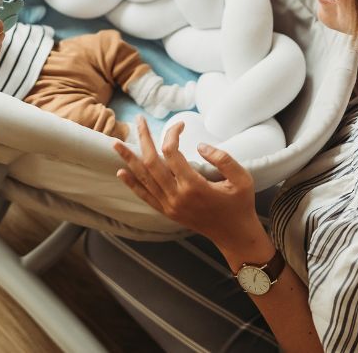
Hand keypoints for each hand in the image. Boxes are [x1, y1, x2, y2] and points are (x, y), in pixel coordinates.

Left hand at [114, 117, 260, 249]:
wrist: (235, 236)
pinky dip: (132, 184)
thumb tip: (200, 145)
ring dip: (129, 159)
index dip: (172, 133)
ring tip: (115, 143)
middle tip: (139, 120)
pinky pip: (145, 196)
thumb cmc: (240, 204)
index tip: (180, 124)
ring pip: (144, 178)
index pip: (172, 152)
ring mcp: (170, 206)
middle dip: (143, 139)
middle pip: (152, 162)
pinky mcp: (167, 212)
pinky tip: (121, 172)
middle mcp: (177, 196)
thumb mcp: (242, 179)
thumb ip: (223, 159)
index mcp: (194, 186)